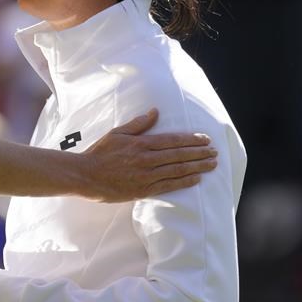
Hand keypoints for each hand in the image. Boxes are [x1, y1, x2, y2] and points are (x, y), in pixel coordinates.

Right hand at [79, 109, 217, 201]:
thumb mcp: (117, 133)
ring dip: (198, 167)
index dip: (191, 140)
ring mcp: (146, 176)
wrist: (86, 176)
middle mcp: (146, 160)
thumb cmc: (100, 153)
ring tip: (212, 164)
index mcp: (141, 144)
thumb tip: (155, 111)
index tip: (205, 139)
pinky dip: (184, 182)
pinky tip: (196, 179)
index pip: (172, 140)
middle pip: (179, 155)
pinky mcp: (144, 190)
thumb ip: (138, 124)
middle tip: (215, 152)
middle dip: (199, 153)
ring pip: (177, 170)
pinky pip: (169, 186)